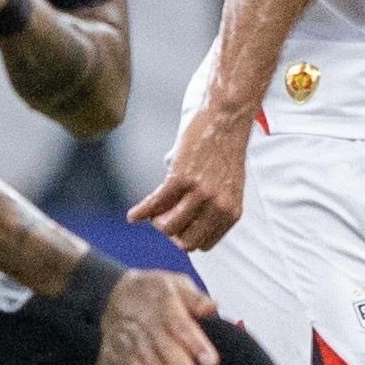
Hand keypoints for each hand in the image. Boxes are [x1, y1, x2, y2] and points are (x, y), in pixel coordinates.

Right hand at [97, 267, 221, 364]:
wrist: (114, 294)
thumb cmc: (156, 291)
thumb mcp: (176, 283)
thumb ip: (196, 298)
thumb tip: (214, 306)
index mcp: (164, 302)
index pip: (180, 324)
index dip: (195, 342)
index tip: (211, 361)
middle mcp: (147, 321)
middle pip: (164, 344)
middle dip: (178, 363)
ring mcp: (135, 338)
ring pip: (149, 361)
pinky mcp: (126, 353)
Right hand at [128, 101, 252, 250]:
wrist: (225, 118)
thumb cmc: (225, 150)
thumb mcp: (227, 186)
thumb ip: (213, 208)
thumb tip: (183, 226)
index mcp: (231, 212)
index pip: (203, 245)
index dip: (187, 236)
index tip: (178, 225)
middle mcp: (217, 206)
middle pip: (185, 242)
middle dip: (171, 234)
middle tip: (165, 217)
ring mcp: (199, 193)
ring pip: (168, 227)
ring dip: (157, 221)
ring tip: (156, 209)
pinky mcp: (180, 177)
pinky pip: (155, 204)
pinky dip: (141, 211)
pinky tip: (133, 215)